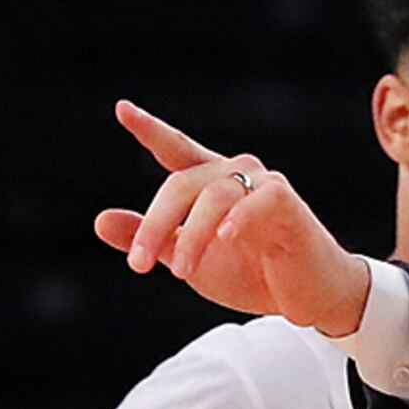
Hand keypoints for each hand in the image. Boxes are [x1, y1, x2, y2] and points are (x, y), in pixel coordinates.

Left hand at [95, 103, 376, 334]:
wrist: (308, 299)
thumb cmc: (252, 273)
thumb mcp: (189, 260)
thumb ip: (151, 240)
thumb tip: (99, 221)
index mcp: (209, 184)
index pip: (176, 150)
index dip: (150, 130)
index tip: (123, 109)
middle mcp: (235, 174)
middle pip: (182, 183)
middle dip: (156, 222)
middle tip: (137, 264)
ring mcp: (264, 186)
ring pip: (214, 195)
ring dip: (192, 235)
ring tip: (180, 271)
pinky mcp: (288, 204)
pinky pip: (260, 200)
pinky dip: (239, 218)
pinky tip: (226, 237)